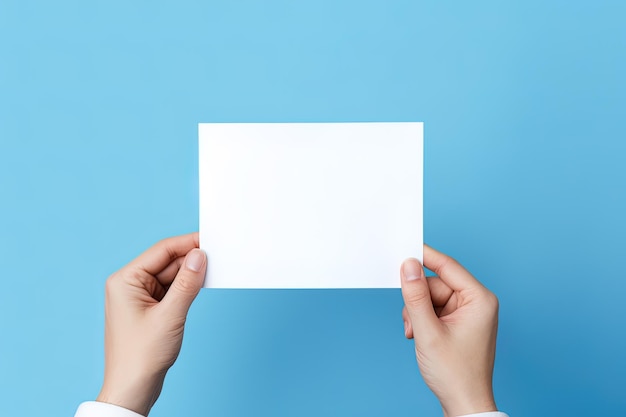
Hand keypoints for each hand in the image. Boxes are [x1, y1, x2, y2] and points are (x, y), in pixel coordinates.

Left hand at [96, 233, 206, 415]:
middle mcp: (129, 284)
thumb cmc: (141, 355)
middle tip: (218, 255)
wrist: (133, 388)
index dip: (187, 243)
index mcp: (125, 280)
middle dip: (191, 260)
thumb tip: (200, 256)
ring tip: (214, 270)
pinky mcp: (149, 308)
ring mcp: (139, 297)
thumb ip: (186, 283)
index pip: (161, 251)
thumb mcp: (170, 315)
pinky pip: (171, 290)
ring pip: (171, 276)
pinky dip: (186, 287)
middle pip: (167, 262)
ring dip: (190, 275)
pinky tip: (201, 285)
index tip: (210, 239)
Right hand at [400, 245, 498, 416]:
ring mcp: (467, 313)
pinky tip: (419, 336)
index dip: (423, 257)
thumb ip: (415, 296)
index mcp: (479, 299)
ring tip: (417, 334)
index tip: (403, 249)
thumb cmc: (455, 373)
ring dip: (417, 313)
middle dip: (418, 301)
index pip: (447, 266)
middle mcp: (476, 302)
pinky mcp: (458, 322)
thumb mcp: (428, 331)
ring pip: (431, 297)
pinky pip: (434, 309)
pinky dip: (422, 320)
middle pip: (435, 284)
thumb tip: (407, 266)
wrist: (463, 403)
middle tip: (411, 322)